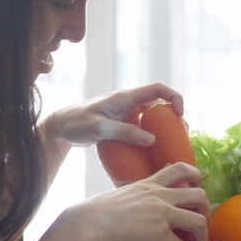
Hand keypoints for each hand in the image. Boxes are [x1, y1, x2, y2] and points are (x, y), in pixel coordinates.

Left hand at [43, 83, 183, 146]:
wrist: (60, 127)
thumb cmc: (76, 123)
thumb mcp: (99, 128)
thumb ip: (124, 132)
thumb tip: (151, 139)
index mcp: (125, 96)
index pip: (157, 89)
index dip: (173, 97)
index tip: (180, 114)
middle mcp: (128, 102)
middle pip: (159, 104)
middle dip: (173, 116)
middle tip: (180, 135)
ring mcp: (126, 114)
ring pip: (152, 117)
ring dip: (164, 128)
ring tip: (172, 145)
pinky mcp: (122, 125)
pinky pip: (142, 129)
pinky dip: (151, 137)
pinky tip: (154, 152)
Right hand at [65, 162, 209, 240]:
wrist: (88, 224)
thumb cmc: (96, 212)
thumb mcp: (122, 194)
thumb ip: (136, 197)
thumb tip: (136, 208)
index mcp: (149, 184)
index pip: (181, 168)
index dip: (196, 176)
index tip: (195, 188)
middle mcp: (159, 195)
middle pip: (199, 194)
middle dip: (206, 208)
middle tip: (201, 219)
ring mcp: (160, 213)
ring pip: (198, 220)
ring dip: (201, 234)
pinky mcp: (158, 233)